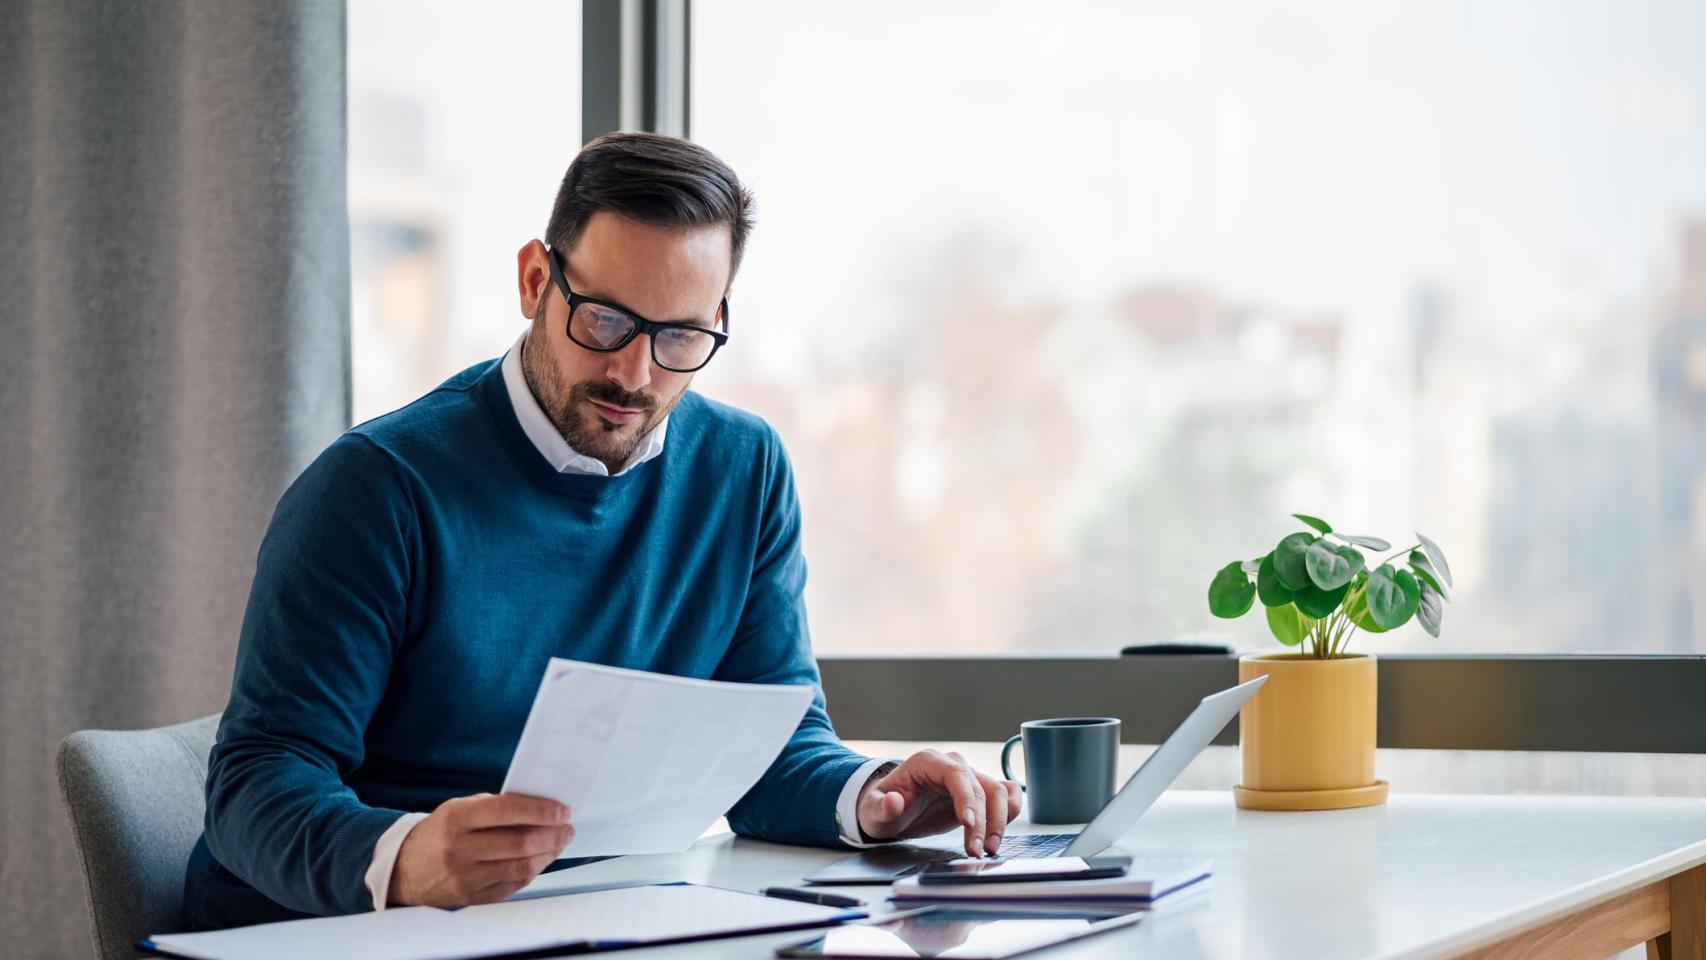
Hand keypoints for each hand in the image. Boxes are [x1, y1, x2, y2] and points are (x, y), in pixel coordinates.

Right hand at [389, 792, 573, 906]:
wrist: (406, 869)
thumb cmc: (441, 833)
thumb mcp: (459, 808)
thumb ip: (495, 806)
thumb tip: (539, 806)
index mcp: (456, 819)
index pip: (507, 811)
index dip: (540, 810)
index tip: (562, 810)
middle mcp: (459, 849)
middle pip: (519, 842)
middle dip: (552, 834)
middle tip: (568, 828)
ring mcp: (465, 877)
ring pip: (521, 866)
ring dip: (548, 854)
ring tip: (560, 842)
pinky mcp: (472, 898)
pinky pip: (513, 885)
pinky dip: (534, 871)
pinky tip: (542, 859)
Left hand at [854, 750, 1021, 856]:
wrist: (890, 809)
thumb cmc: (881, 807)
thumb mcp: (872, 811)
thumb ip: (881, 807)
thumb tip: (893, 801)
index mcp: (928, 762)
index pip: (957, 775)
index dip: (967, 798)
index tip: (969, 823)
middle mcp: (952, 766)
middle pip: (981, 787)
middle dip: (984, 821)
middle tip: (977, 851)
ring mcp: (967, 779)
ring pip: (997, 792)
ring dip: (1000, 820)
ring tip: (989, 849)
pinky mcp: (977, 794)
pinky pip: (1004, 794)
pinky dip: (1010, 810)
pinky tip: (1003, 830)